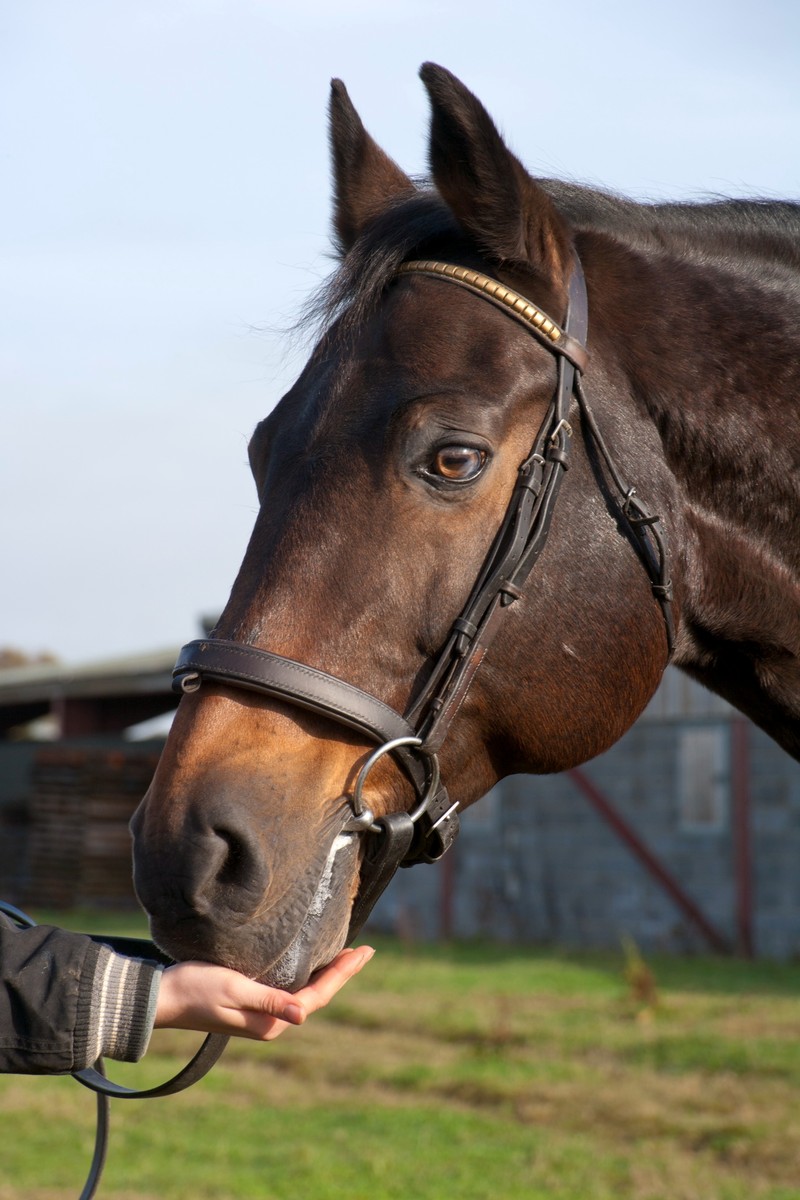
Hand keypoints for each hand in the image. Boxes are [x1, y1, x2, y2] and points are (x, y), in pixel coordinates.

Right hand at [154, 946, 373, 1040]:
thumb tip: (303, 1015)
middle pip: (317, 995)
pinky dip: (307, 975)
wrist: (162, 998)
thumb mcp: (234, 989)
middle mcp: (271, 1022)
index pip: (318, 995)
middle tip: (365, 951)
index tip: (364, 952)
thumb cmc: (196, 988)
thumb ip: (269, 1000)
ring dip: (327, 974)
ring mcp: (262, 1014)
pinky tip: (311, 964)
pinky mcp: (252, 1003)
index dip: (343, 973)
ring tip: (346, 956)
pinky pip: (290, 990)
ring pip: (305, 993)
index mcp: (270, 1022)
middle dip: (341, 972)